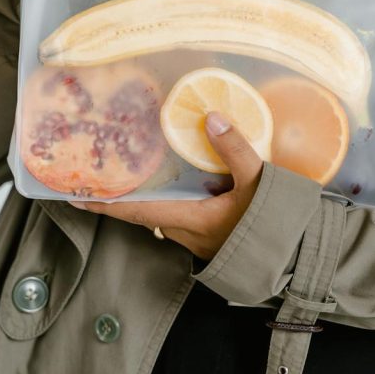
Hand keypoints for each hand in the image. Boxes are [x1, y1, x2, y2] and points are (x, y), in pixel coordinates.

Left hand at [68, 111, 263, 259]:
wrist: (298, 256)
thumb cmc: (277, 223)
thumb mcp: (260, 181)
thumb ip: (235, 149)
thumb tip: (211, 117)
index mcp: (192, 220)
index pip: (137, 212)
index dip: (105, 204)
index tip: (76, 197)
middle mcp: (187, 234)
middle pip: (147, 213)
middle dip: (126, 195)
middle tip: (107, 173)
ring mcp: (198, 241)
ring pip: (165, 216)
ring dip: (152, 199)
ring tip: (141, 172)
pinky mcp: (211, 240)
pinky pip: (182, 219)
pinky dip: (174, 203)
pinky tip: (182, 185)